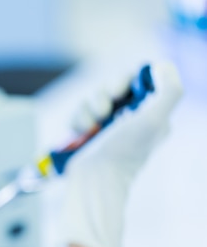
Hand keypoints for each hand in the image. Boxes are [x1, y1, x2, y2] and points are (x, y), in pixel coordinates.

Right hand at [62, 61, 183, 246]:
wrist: (93, 180)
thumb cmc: (123, 154)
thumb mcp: (154, 121)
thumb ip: (169, 91)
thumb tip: (162, 66)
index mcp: (152, 113)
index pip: (139, 80)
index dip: (126, 80)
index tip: (120, 92)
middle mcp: (131, 118)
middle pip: (114, 86)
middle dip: (103, 95)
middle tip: (104, 110)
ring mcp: (107, 126)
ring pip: (93, 98)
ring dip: (87, 110)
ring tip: (91, 127)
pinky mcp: (87, 133)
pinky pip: (78, 113)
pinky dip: (77, 121)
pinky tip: (81, 134)